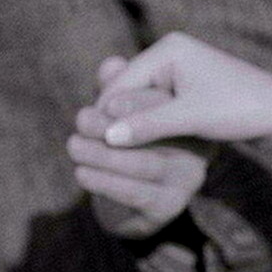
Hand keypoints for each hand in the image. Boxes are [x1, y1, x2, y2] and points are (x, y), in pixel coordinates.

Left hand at [70, 58, 210, 238]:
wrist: (124, 199)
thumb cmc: (122, 144)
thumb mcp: (118, 113)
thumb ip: (116, 90)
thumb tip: (110, 65)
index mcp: (189, 118)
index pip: (165, 105)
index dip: (131, 102)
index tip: (101, 102)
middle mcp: (198, 149)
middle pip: (158, 134)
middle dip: (114, 125)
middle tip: (81, 119)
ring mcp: (187, 181)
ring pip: (146, 165)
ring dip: (104, 155)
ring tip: (73, 145)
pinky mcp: (170, 207)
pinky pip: (136, 193)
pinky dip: (105, 182)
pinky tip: (82, 173)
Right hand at [97, 33, 271, 148]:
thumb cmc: (241, 110)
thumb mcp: (190, 118)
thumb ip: (147, 124)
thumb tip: (107, 135)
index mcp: (168, 48)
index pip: (121, 83)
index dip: (105, 115)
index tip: (92, 145)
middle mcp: (172, 53)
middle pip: (128, 91)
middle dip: (116, 121)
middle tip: (97, 152)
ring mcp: (181, 71)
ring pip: (142, 103)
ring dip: (133, 126)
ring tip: (117, 155)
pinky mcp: (191, 90)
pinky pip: (158, 109)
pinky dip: (150, 127)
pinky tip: (142, 150)